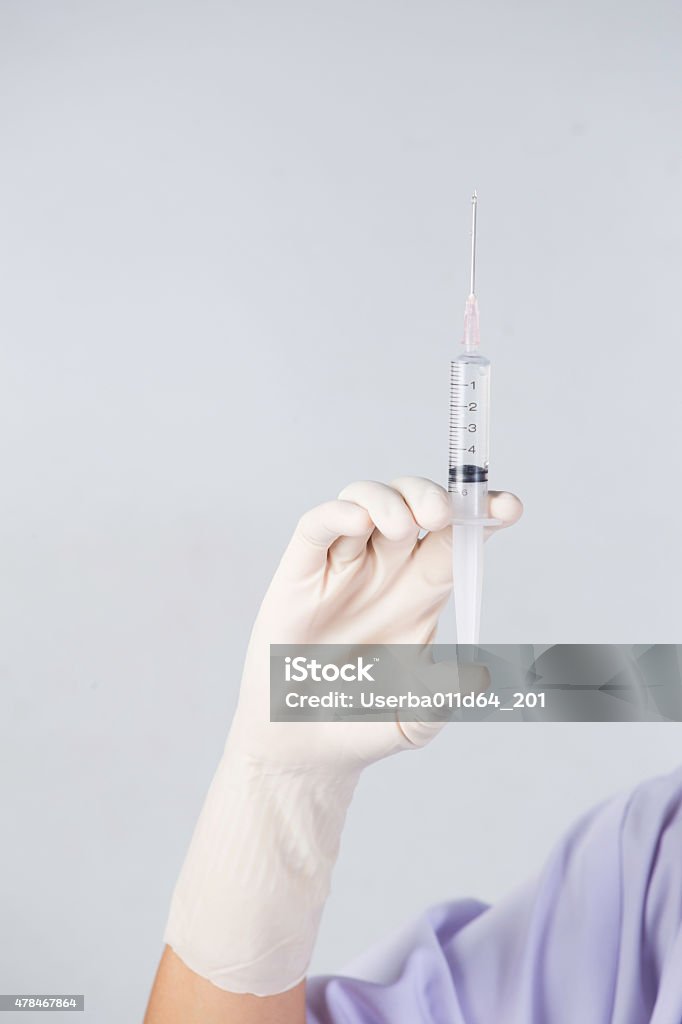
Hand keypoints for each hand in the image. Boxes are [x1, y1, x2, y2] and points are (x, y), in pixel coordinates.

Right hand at [235, 476, 521, 763]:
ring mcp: (343, 566)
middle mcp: (386, 570)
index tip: (509, 507)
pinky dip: (339, 512)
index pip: (456, 538)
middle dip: (435, 496)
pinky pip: (319, 526)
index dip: (482, 515)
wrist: (301, 745)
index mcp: (422, 592)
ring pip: (368, 500)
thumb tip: (477, 676)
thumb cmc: (360, 723)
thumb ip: (442, 698)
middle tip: (442, 516)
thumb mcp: (414, 721)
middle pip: (415, 505)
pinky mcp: (301, 572)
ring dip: (390, 499)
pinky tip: (358, 522)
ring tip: (400, 526)